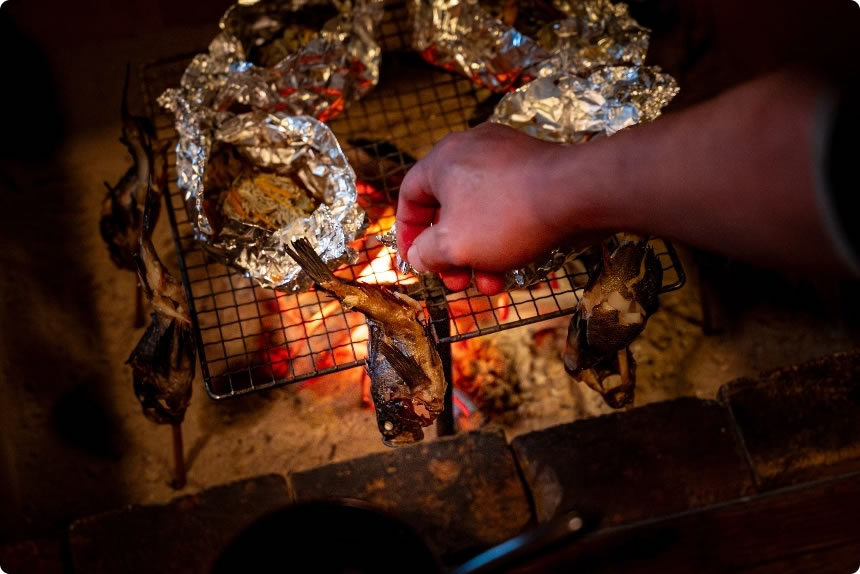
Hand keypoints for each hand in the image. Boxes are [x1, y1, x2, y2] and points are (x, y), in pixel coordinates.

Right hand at [396, 123, 570, 294]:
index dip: (407, 233)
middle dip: (450, 253)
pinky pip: (506, 206)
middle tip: (457, 281)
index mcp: (443, 159)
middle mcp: (471, 150)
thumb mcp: (453, 245)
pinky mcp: (534, 170)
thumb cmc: (507, 215)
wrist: (577, 194)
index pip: (410, 195)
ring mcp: (506, 157)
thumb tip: (419, 256)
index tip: (416, 261)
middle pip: (447, 209)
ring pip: (479, 212)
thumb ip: (425, 253)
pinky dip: (503, 236)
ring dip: (478, 252)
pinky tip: (512, 264)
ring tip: (490, 283)